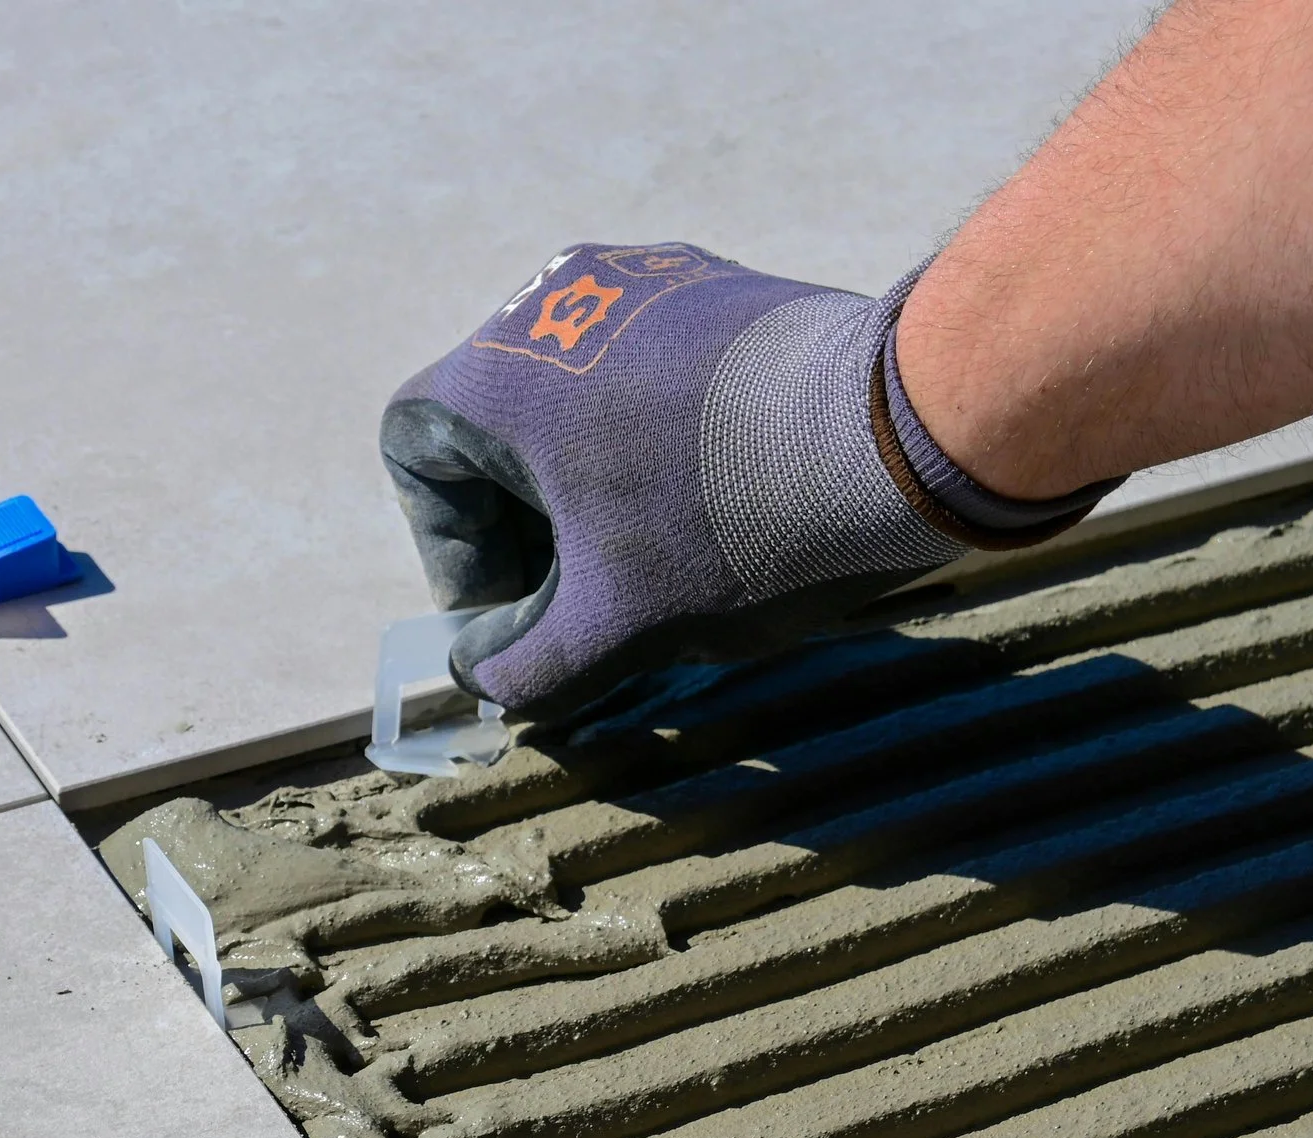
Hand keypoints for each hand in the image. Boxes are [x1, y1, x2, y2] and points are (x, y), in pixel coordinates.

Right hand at [380, 243, 976, 716]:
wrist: (895, 431)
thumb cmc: (731, 526)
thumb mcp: (614, 627)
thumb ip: (527, 667)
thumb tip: (490, 682)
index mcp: (499, 372)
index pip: (418, 456)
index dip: (453, 550)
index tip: (518, 611)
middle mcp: (551, 299)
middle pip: (497, 425)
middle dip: (527, 524)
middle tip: (585, 601)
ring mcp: (640, 281)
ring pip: (577, 398)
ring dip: (593, 484)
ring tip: (659, 557)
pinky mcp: (717, 283)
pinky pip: (648, 368)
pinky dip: (655, 439)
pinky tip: (719, 502)